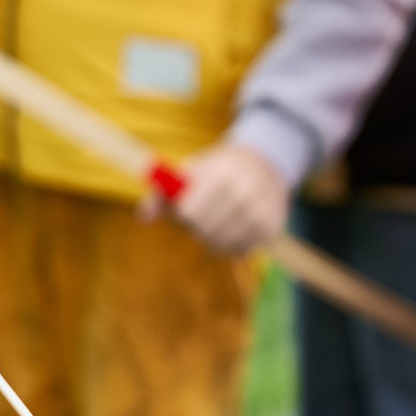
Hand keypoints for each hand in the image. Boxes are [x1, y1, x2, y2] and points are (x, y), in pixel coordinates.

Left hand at [144, 141, 288, 254]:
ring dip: (212, 239)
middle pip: (204, 231)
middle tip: (202, 216)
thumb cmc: (218, 169)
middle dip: (196, 228)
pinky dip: (231, 245)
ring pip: (221, 245)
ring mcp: (260, 213)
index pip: (190, 213)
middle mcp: (244, 194)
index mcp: (220, 176)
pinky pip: (240, 251)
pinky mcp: (271, 230)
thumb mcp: (191, 171)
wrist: (265, 164)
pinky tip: (232, 229)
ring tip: (216, 222)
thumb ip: (163, 193)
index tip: (188, 207)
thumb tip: (143, 217)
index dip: (183, 214)